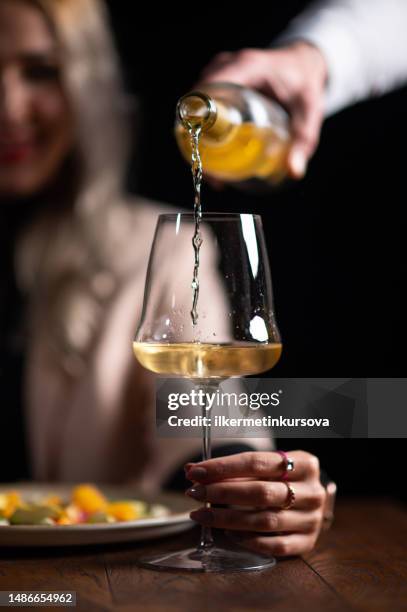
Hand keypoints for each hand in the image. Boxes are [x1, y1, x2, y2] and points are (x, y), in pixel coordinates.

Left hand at [185, 450, 326, 556]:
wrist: (312, 498)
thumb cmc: (283, 477)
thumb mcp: (267, 465)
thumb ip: (233, 467)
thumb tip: (192, 469)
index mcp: (304, 463)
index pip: (256, 462)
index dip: (223, 467)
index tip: (195, 472)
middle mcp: (312, 491)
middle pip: (260, 492)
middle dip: (222, 492)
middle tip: (194, 493)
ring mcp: (311, 520)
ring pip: (265, 520)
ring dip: (227, 518)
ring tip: (201, 515)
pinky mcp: (307, 543)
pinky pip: (275, 545)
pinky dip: (249, 540)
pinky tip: (228, 533)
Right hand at [199, 42, 327, 178]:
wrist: (303, 62)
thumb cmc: (305, 82)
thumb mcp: (309, 111)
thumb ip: (304, 140)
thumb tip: (294, 171)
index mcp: (248, 66)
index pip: (210, 86)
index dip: (197, 113)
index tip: (197, 142)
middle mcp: (230, 65)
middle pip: (198, 97)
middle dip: (195, 130)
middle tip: (205, 163)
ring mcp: (222, 71)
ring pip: (196, 100)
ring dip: (196, 129)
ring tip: (208, 161)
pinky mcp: (220, 79)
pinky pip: (203, 100)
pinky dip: (202, 122)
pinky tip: (210, 147)